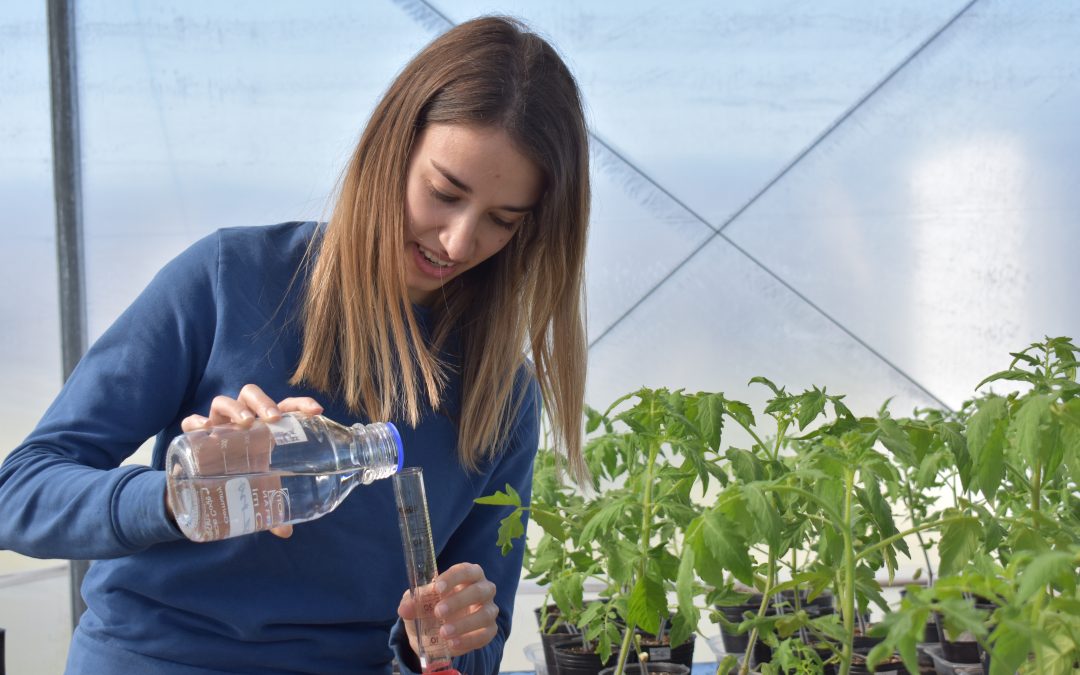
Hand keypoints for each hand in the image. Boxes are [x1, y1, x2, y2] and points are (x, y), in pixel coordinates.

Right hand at [174, 383, 323, 538]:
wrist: (204, 487)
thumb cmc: (241, 480)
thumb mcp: (259, 491)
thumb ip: (272, 509)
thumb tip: (286, 531)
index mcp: (266, 427)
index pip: (286, 407)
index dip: (301, 404)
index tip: (317, 410)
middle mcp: (243, 420)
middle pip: (252, 395)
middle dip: (264, 402)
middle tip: (273, 418)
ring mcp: (219, 425)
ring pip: (224, 402)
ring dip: (236, 408)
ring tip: (245, 422)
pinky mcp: (196, 435)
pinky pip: (192, 421)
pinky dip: (196, 421)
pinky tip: (204, 428)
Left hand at [398, 562, 498, 658]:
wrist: (433, 634)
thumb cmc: (430, 607)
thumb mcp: (418, 603)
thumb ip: (412, 602)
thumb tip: (404, 609)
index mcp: (468, 575)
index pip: (466, 570)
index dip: (454, 577)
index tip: (438, 588)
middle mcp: (483, 590)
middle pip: (480, 590)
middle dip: (459, 601)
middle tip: (438, 612)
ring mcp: (488, 610)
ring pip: (486, 614)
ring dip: (465, 624)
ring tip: (443, 632)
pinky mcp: (489, 630)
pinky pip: (486, 635)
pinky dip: (469, 640)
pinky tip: (452, 644)